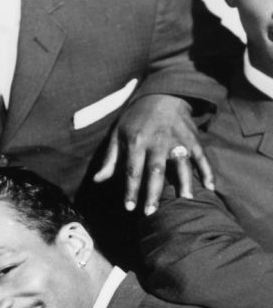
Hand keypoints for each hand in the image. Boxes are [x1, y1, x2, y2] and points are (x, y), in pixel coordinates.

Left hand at [94, 94, 214, 214]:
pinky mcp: (192, 138)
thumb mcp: (118, 133)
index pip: (132, 170)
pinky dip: (207, 170)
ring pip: (181, 164)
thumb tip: (97, 180)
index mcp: (136, 141)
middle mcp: (157, 141)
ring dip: (184, 182)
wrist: (161, 94)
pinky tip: (211, 186)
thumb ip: (110, 159)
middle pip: (155, 170)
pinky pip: (201, 156)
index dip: (130, 190)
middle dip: (153, 193)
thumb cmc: (136, 118)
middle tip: (151, 212)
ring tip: (186, 200)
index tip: (129, 208)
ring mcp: (177, 140)